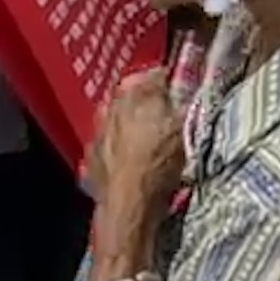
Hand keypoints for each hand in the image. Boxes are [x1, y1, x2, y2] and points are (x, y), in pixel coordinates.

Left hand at [87, 67, 186, 256]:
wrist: (128, 205)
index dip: (174, 84)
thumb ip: (187, 100)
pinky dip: (119, 150)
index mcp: (135, 90)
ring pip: (119, 120)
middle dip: (149, 105)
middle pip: (135, 97)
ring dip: (132, 127)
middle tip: (168, 121)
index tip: (184, 96)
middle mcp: (110, 104)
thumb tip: (190, 84)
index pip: (158, 75)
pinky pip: (109, 145)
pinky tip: (131, 164)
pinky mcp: (89, 157)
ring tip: (149, 146)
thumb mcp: (186, 126)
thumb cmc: (161, 161)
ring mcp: (96, 132)